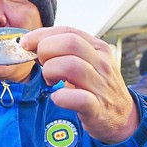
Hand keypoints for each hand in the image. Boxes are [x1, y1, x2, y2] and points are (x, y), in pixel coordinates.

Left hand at [20, 27, 137, 143]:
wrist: (121, 115)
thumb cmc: (95, 87)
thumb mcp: (87, 63)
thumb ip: (65, 52)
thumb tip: (32, 45)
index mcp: (97, 48)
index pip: (67, 31)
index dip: (41, 35)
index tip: (25, 44)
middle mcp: (101, 62)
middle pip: (69, 43)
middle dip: (45, 51)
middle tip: (42, 65)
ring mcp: (101, 85)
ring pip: (71, 66)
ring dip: (50, 72)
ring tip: (50, 81)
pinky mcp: (97, 108)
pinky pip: (79, 98)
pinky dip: (62, 97)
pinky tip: (57, 98)